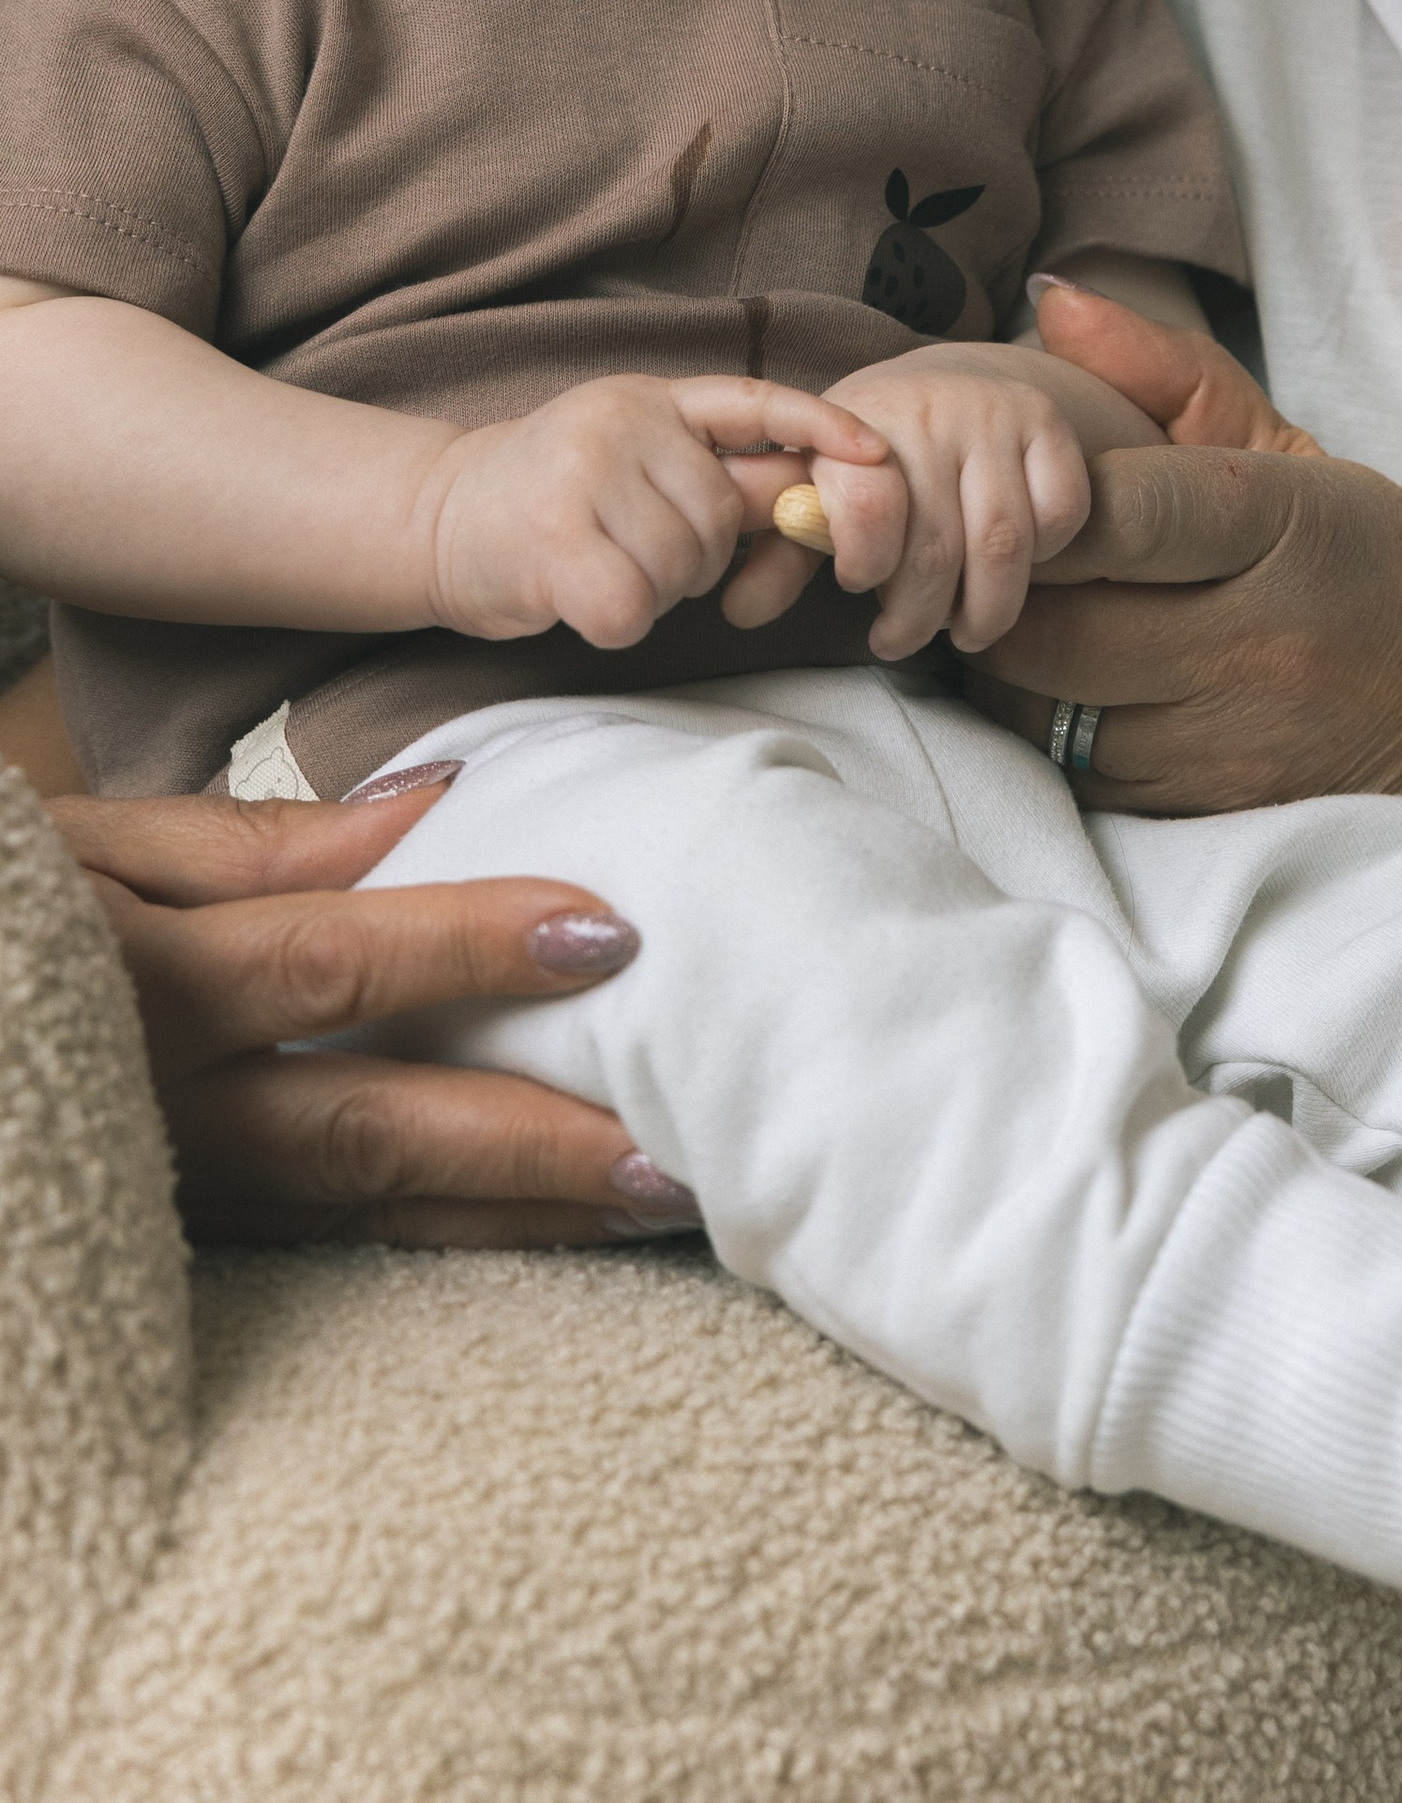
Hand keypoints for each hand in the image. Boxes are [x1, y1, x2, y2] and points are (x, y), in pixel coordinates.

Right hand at [59, 772, 692, 1247]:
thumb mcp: (82, 845)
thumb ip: (248, 840)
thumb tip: (429, 806)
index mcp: (133, 980)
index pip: (328, 961)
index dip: (469, 944)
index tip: (605, 926)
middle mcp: (148, 1104)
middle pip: (363, 1127)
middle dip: (523, 1142)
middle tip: (670, 1144)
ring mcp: (155, 1192)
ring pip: (358, 1211)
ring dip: (507, 1213)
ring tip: (645, 1202)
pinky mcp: (163, 1242)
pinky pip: (321, 1245)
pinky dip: (435, 1238)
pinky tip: (537, 1234)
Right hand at [417, 373, 883, 645]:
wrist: (434, 517)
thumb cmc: (551, 498)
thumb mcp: (636, 459)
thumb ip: (717, 471)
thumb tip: (817, 488)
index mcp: (651, 397)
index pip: (754, 402)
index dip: (821, 425)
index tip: (880, 455)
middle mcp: (620, 421)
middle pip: (722, 520)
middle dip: (694, 558)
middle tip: (633, 551)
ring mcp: (583, 475)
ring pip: (680, 569)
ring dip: (650, 591)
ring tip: (599, 565)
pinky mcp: (553, 539)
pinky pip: (630, 608)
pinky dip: (613, 621)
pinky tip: (576, 596)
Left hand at [732, 337, 1163, 659]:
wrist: (950, 381)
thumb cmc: (873, 455)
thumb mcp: (819, 488)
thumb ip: (782, 551)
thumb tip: (739, 612)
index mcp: (858, 425)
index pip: (867, 506)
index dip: (865, 566)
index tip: (859, 588)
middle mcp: (930, 412)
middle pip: (937, 548)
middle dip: (920, 617)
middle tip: (904, 639)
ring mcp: (996, 415)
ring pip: (1004, 544)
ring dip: (986, 609)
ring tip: (964, 629)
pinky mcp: (1050, 424)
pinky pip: (1060, 513)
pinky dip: (1045, 557)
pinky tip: (1014, 566)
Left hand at [965, 285, 1401, 817]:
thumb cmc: (1384, 569)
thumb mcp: (1298, 454)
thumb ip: (1170, 373)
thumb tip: (1049, 303)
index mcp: (1280, 528)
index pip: (1115, 510)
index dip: (1040, 498)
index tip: (1018, 481)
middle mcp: (1248, 643)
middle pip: (1048, 622)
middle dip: (999, 582)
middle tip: (994, 550)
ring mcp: (1223, 741)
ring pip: (1039, 705)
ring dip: (1008, 659)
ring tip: (1027, 612)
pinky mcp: (1203, 810)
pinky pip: (1072, 766)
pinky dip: (1047, 721)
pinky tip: (1070, 683)